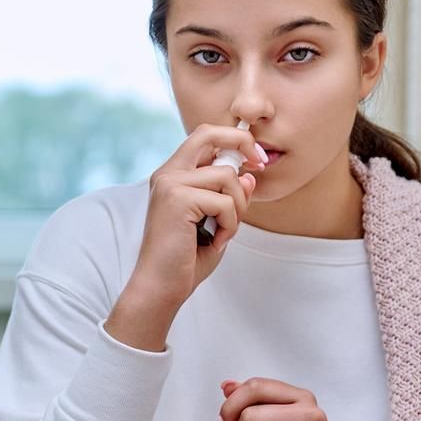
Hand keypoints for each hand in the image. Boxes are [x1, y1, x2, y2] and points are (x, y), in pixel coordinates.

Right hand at [129, 123, 266, 313]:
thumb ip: (230, 198)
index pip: (205, 136)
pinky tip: (216, 240)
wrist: (160, 287)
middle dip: (242, 142)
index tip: (256, 159)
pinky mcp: (177, 199)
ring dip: (238, 207)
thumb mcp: (217, 223)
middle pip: (209, 133)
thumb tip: (249, 176)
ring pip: (227, 176)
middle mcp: (167, 174)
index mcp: (173, 176)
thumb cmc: (185, 260)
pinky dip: (230, 224)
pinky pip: (225, 202)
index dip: (235, 139)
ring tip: (224, 230)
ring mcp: (170, 184)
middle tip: (259, 164)